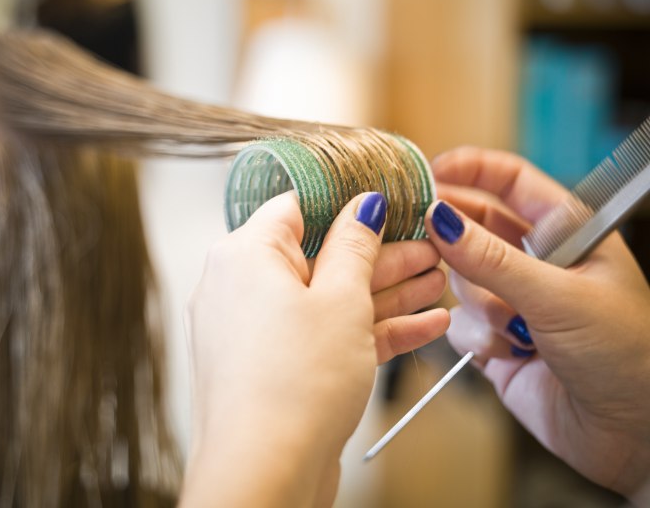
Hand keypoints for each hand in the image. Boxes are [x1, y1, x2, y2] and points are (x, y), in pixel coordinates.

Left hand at [182, 192, 447, 506]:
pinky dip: (369, 330)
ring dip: (385, 293)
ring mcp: (258, 330)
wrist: (265, 476)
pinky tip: (423, 325)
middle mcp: (241, 288)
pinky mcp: (277, 366)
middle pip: (320, 255)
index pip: (298, 207)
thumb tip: (362, 206)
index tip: (388, 202)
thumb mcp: (340, 300)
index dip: (347, 201)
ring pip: (328, 298)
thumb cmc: (292, 387)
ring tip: (437, 282)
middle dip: (382, 254)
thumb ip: (354, 246)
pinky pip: (324, 335)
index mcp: (245, 255)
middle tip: (428, 248)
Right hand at [424, 147, 649, 503]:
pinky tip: (508, 352)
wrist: (632, 435)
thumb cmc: (625, 353)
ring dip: (479, 303)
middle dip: (454, 239)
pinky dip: (477, 337)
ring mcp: (514, 300)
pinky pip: (460, 324)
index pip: (510, 181)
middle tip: (425, 238)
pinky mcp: (496, 340)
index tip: (428, 174)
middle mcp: (536, 261)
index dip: (469, 170)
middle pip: (474, 227)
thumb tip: (439, 218)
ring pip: (461, 280)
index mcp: (566, 232)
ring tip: (512, 326)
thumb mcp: (558, 296)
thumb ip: (491, 259)